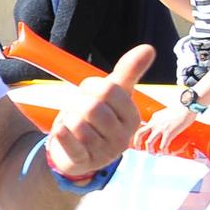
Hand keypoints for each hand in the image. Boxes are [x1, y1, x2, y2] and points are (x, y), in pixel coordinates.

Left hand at [47, 45, 150, 174]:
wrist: (77, 153)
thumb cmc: (96, 118)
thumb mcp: (112, 96)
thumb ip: (128, 73)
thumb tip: (149, 48)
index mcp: (132, 117)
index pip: (108, 89)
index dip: (90, 87)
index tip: (89, 94)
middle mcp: (123, 136)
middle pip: (92, 107)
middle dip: (77, 104)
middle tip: (77, 111)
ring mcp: (104, 152)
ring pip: (79, 123)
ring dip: (69, 120)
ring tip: (73, 126)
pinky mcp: (84, 162)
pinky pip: (73, 145)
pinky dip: (63, 136)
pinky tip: (60, 130)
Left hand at [136, 99, 196, 153]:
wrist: (188, 106)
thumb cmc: (181, 109)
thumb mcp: (167, 113)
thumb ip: (163, 119)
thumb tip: (165, 124)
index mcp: (154, 118)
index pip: (144, 127)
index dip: (142, 135)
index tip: (142, 140)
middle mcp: (155, 123)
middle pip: (139, 133)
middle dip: (137, 142)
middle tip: (138, 148)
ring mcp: (161, 128)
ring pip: (149, 142)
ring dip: (149, 150)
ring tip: (152, 153)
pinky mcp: (169, 133)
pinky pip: (163, 145)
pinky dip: (163, 151)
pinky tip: (165, 153)